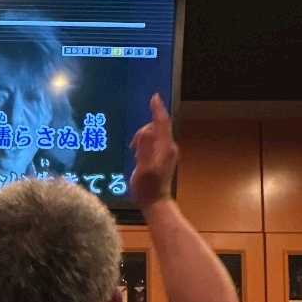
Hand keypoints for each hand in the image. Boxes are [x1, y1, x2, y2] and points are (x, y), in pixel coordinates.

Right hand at [129, 94, 177, 210]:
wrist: (156, 203)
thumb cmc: (147, 188)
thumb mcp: (143, 168)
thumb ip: (144, 149)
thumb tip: (144, 131)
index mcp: (165, 148)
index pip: (162, 123)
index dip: (157, 109)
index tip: (154, 97)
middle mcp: (169, 148)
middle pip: (157, 129)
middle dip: (143, 131)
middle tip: (132, 146)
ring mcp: (168, 153)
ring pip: (155, 136)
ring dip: (143, 139)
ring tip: (133, 152)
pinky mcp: (164, 159)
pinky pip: (155, 143)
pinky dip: (145, 144)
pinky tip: (138, 156)